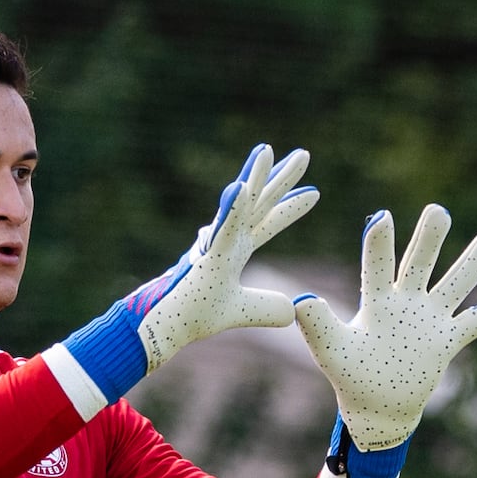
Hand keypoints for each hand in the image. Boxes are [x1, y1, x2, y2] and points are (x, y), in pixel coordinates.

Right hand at [55, 145, 316, 402]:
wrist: (162, 328)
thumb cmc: (191, 315)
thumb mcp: (240, 312)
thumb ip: (265, 307)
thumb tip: (291, 308)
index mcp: (235, 249)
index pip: (267, 223)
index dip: (289, 208)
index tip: (315, 191)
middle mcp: (225, 240)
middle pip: (258, 203)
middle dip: (281, 178)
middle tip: (304, 154)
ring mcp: (212, 244)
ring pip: (237, 204)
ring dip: (253, 177)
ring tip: (266, 149)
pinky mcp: (203, 256)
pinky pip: (220, 228)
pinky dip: (231, 207)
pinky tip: (240, 187)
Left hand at [291, 204, 476, 477]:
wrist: (376, 408)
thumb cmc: (350, 376)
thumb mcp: (332, 352)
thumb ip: (318, 326)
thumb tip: (301, 300)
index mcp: (375, 300)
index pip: (377, 266)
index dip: (379, 243)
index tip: (381, 216)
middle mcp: (405, 301)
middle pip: (420, 262)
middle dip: (430, 239)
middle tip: (438, 212)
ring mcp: (429, 319)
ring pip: (455, 284)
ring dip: (473, 263)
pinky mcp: (447, 342)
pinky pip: (474, 324)